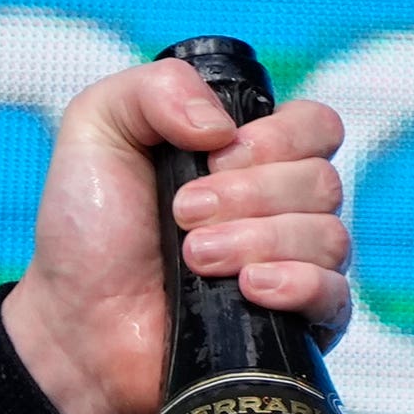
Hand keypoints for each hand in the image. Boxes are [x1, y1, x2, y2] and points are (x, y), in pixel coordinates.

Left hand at [0, 59, 353, 413]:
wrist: (75, 324)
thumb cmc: (88, 233)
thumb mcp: (97, 128)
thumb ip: (157, 87)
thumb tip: (224, 126)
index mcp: (251, 157)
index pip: (317, 126)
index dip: (277, 137)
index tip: (214, 158)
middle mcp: (283, 208)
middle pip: (323, 181)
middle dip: (248, 195)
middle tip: (183, 215)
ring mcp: (294, 267)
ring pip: (330, 236)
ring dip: (256, 241)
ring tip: (195, 259)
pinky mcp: (298, 326)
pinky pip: (337, 297)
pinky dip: (297, 284)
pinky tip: (248, 288)